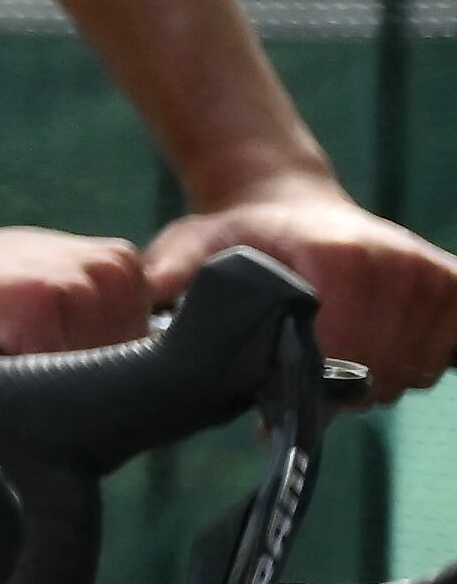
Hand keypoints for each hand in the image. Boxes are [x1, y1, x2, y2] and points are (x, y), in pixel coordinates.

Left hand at [147, 179, 456, 395]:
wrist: (286, 200)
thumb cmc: (241, 235)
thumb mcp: (194, 246)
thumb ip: (173, 272)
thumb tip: (155, 292)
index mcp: (336, 258)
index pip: (340, 357)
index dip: (308, 382)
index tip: (279, 382)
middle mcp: (392, 263)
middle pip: (379, 372)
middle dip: (340, 383)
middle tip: (306, 360)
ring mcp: (429, 275)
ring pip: (412, 371)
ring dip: (377, 374)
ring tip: (338, 344)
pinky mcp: (453, 285)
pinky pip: (448, 353)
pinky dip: (417, 356)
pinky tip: (380, 338)